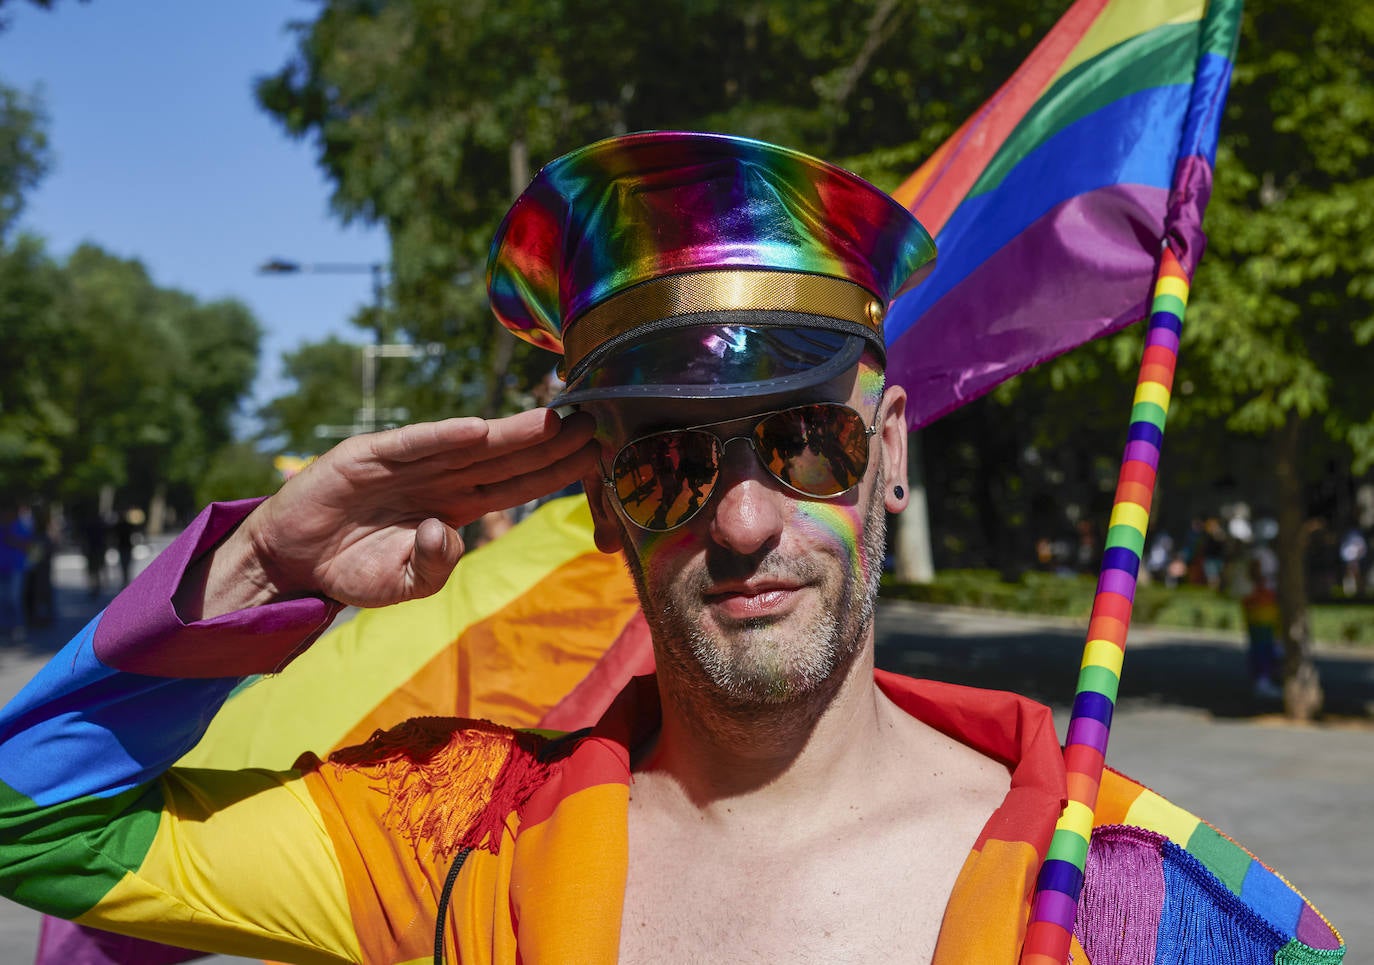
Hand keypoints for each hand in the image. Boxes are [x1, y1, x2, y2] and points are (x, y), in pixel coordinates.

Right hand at [187, 409, 597, 616]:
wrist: (292, 562)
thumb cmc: (356, 570)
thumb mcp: (404, 584)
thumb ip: (434, 566)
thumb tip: (447, 531)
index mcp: (457, 505)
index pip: (518, 482)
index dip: (556, 468)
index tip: (598, 452)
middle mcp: (440, 477)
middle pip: (506, 456)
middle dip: (551, 441)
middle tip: (597, 419)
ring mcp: (406, 463)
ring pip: (468, 445)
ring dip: (511, 431)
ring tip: (554, 417)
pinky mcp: (366, 456)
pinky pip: (411, 446)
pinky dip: (441, 436)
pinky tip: (477, 428)